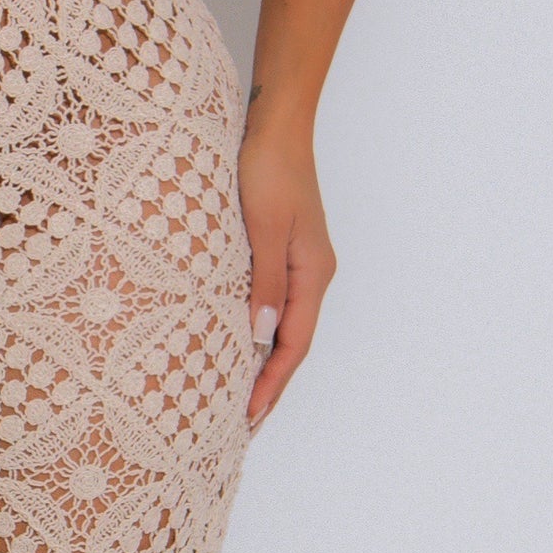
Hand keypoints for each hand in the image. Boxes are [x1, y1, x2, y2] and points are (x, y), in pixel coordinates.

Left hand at [236, 126, 334, 432]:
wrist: (276, 125)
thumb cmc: (267, 168)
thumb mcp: (262, 227)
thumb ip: (264, 282)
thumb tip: (261, 336)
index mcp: (313, 273)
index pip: (293, 345)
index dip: (271, 384)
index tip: (249, 417)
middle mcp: (312, 274)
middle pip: (292, 344)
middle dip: (270, 387)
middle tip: (243, 427)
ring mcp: (300, 264)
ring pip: (284, 327)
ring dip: (264, 364)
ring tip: (239, 399)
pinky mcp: (284, 252)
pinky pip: (274, 305)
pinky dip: (259, 334)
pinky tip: (239, 345)